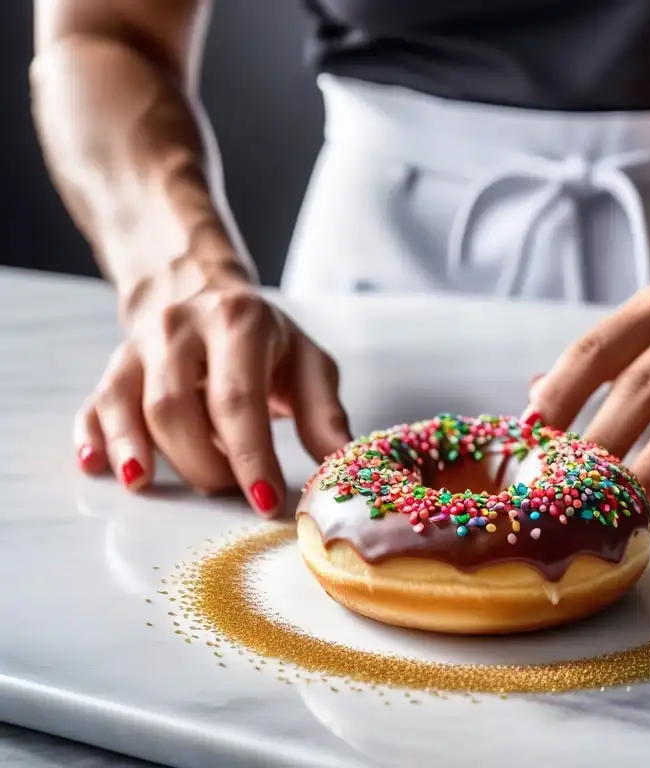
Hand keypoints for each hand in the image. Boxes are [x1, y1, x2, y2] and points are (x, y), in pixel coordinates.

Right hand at [74, 269, 350, 516]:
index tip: (264, 501)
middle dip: (200, 462)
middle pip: (174, 407)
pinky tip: (98, 467)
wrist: (204, 291)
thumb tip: (341, 463)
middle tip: (229, 492)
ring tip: (154, 486)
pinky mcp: (114, 366)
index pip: (237, 398)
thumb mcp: (308, 363)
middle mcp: (179, 327)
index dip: (249, 456)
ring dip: (140, 453)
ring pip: (125, 405)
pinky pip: (93, 404)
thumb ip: (324, 413)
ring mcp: (139, 346)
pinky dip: (92, 438)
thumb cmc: (265, 341)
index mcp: (237, 322)